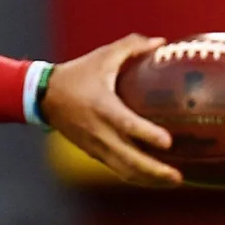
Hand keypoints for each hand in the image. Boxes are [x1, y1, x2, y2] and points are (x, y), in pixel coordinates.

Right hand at [43, 35, 181, 187]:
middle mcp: (100, 131)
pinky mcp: (94, 152)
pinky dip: (137, 176)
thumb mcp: (103, 55)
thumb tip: (162, 43)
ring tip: (174, 181)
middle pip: (129, 159)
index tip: (169, 142)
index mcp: (103, 107)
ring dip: (149, 179)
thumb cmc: (78, 73)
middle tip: (179, 176)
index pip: (127, 125)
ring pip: (124, 170)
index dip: (148, 134)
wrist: (44, 96)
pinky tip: (154, 179)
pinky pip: (118, 169)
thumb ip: (132, 46)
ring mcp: (96, 145)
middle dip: (154, 171)